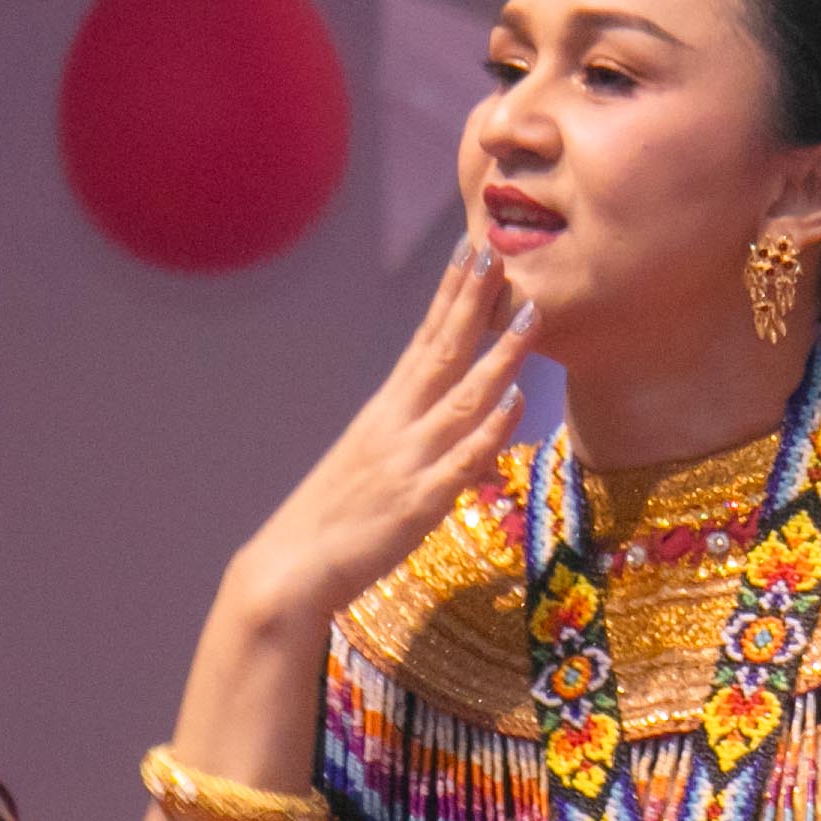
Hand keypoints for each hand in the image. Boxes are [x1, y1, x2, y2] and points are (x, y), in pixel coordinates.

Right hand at [230, 241, 538, 628]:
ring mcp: (407, 462)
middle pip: (443, 352)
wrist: (289, 571)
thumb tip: (456, 432)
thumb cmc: (331, 522)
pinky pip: (460, 460)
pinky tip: (514, 400)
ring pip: (462, 397)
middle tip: (500, 252)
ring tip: (531, 313)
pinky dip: (488, 428)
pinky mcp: (416, 504)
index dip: (450, 294)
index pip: (424, 340)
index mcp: (384, 413)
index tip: (471, 249)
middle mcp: (396, 426)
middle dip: (474, 302)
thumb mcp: (374, 468)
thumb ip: (415, 444)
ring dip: (499, 354)